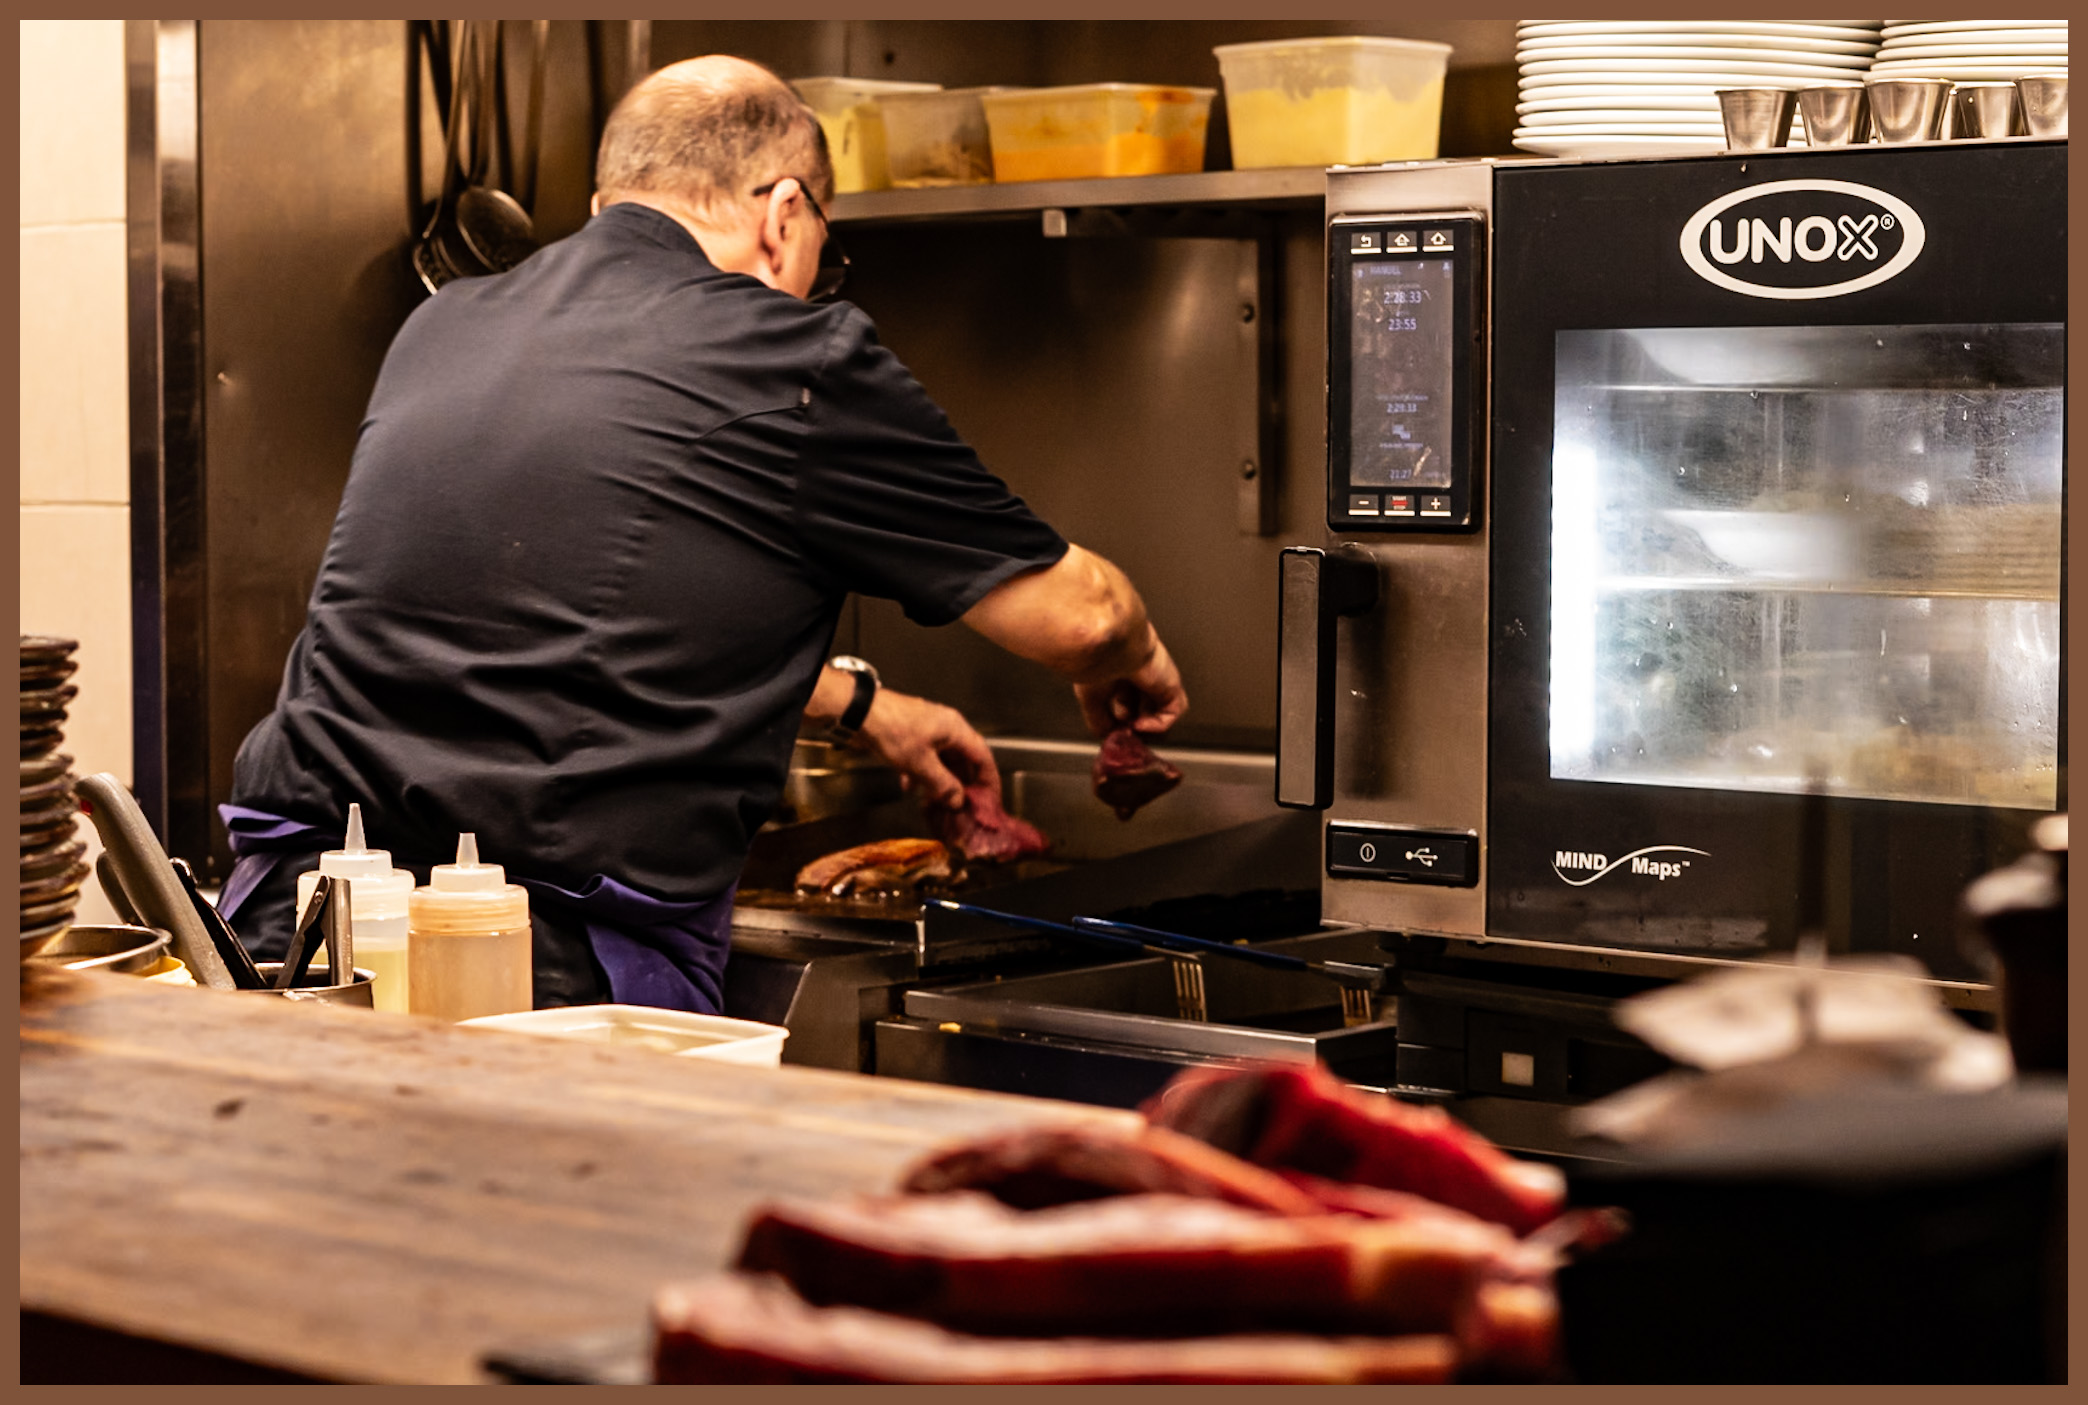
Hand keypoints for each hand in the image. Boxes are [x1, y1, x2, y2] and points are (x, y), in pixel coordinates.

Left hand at [851, 687, 1001, 812]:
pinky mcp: (910, 735)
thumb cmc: (892, 731)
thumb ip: (943, 785)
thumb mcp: (921, 765)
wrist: (859, 714)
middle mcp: (945, 728)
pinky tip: (910, 787)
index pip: (983, 756)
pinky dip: (921, 774)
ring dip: (940, 781)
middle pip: (963, 759)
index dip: (989, 779)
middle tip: (963, 804)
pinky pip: (924, 758)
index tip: (990, 798)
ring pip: (942, 760)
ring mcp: (927, 730)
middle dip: (963, 783)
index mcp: (955, 729)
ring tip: (937, 801)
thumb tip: (958, 801)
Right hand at [1073, 635, 1186, 737]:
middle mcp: (1142, 674)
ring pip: (1160, 711)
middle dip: (1132, 725)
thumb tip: (1106, 736)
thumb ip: (1098, 720)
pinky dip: (1157, 724)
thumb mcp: (1091, 697)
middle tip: (1122, 734)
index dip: (1120, 720)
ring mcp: (1159, 680)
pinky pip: (1172, 712)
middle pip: (1144, 709)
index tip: (1113, 731)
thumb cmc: (1098, 662)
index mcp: (1121, 672)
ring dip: (1145, 726)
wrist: (1110, 647)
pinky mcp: (1171, 685)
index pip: (1126, 703)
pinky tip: (1139, 724)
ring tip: (1130, 729)